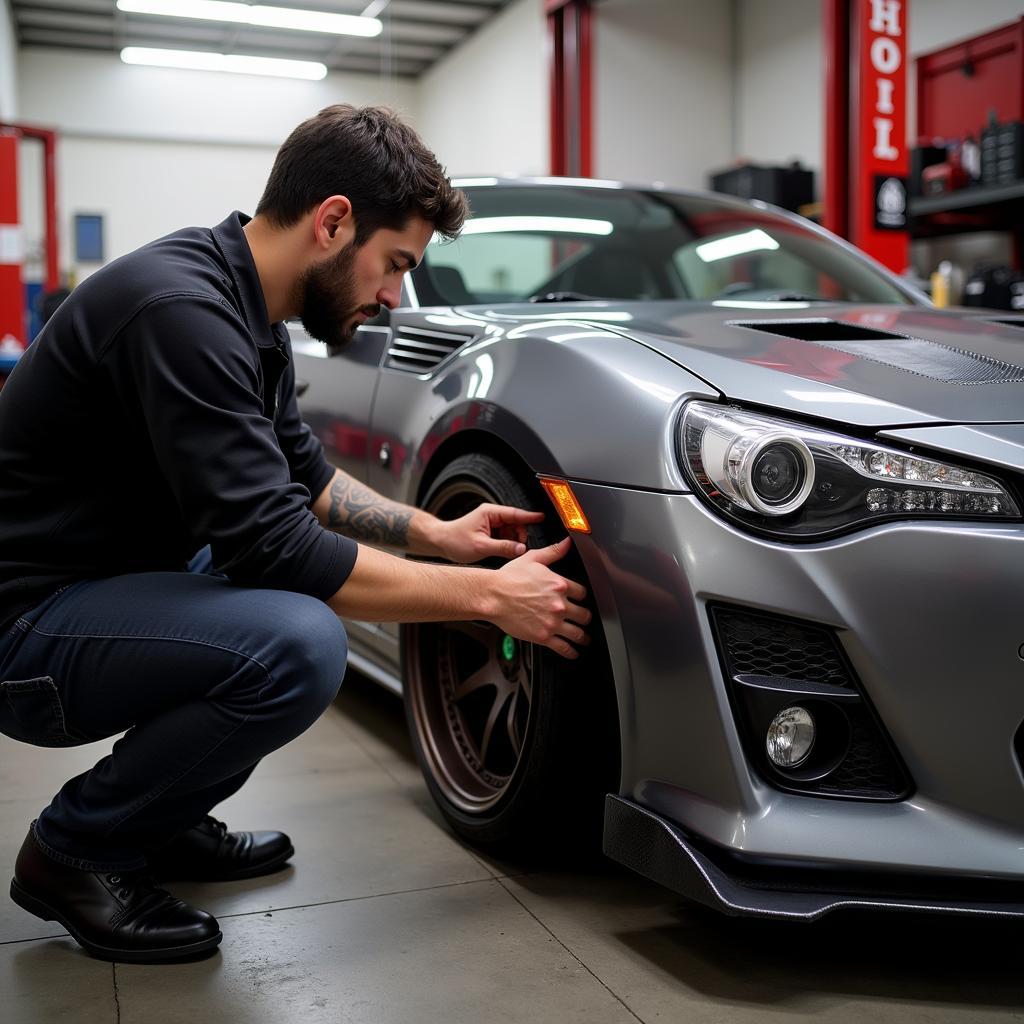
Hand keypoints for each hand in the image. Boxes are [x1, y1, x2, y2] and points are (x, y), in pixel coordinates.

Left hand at [433, 503, 544, 562]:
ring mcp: (491, 524)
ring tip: (506, 552)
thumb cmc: (455, 540)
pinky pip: (505, 538)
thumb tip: (521, 549)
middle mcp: (492, 516)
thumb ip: (503, 548)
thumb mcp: (481, 546)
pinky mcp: (490, 533)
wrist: (441, 543)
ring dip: (512, 542)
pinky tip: (502, 552)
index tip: (542, 517)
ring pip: (511, 532)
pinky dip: (507, 545)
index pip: (515, 514)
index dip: (530, 516)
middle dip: (519, 536)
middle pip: (516, 524)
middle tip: (518, 549)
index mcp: (490, 513)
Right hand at [490, 538, 590, 658]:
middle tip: (584, 620)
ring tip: (584, 639)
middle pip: (584, 614)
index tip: (580, 600)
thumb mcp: (532, 559)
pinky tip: (573, 652)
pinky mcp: (544, 636)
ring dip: (583, 637)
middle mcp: (559, 604)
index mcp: (559, 585)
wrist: (492, 596)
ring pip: (578, 633)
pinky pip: (564, 647)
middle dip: (585, 617)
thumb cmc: (508, 579)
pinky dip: (571, 652)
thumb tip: (566, 543)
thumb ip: (553, 552)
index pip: (582, 593)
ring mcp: (553, 622)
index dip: (582, 597)